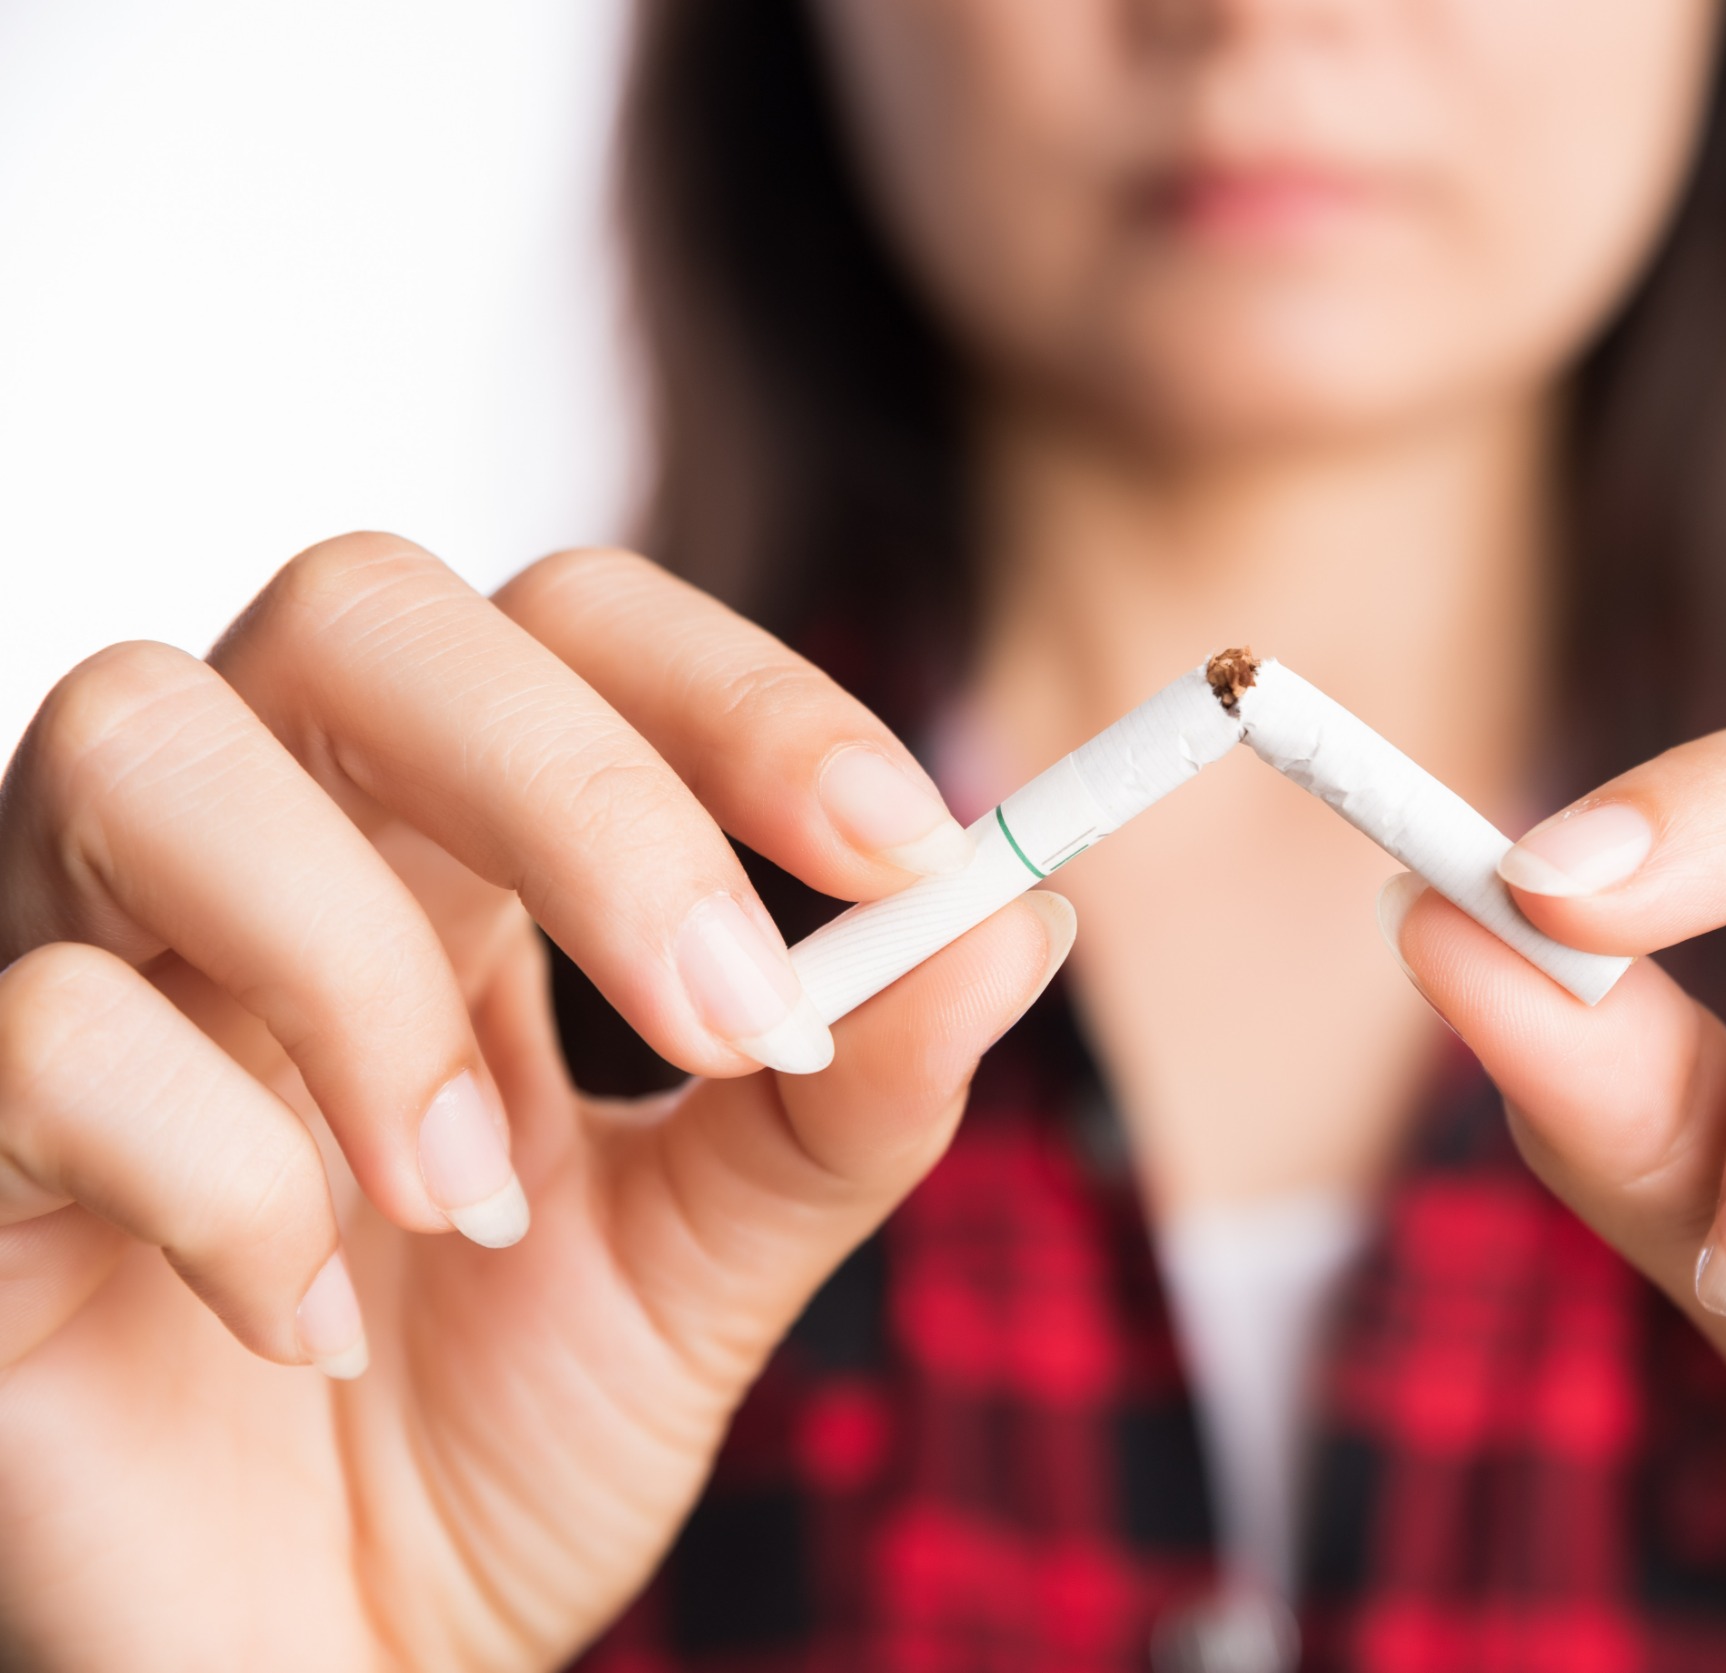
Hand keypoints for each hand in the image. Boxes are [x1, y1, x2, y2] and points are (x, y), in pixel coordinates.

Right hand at [0, 535, 1071, 1670]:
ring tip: (466, 1197)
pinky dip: (215, 1173)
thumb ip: (852, 1095)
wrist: (336, 1662)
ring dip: (359, 970)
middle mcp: (266, 854)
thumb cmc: (505, 1441)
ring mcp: (86, 966)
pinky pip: (40, 1034)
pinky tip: (298, 1327)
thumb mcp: (714, 1262)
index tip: (908, 845)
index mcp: (456, 855)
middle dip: (575, 787)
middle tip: (723, 1014)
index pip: (575, 626)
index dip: (739, 692)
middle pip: (362, 613)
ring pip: (143, 742)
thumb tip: (1023, 917)